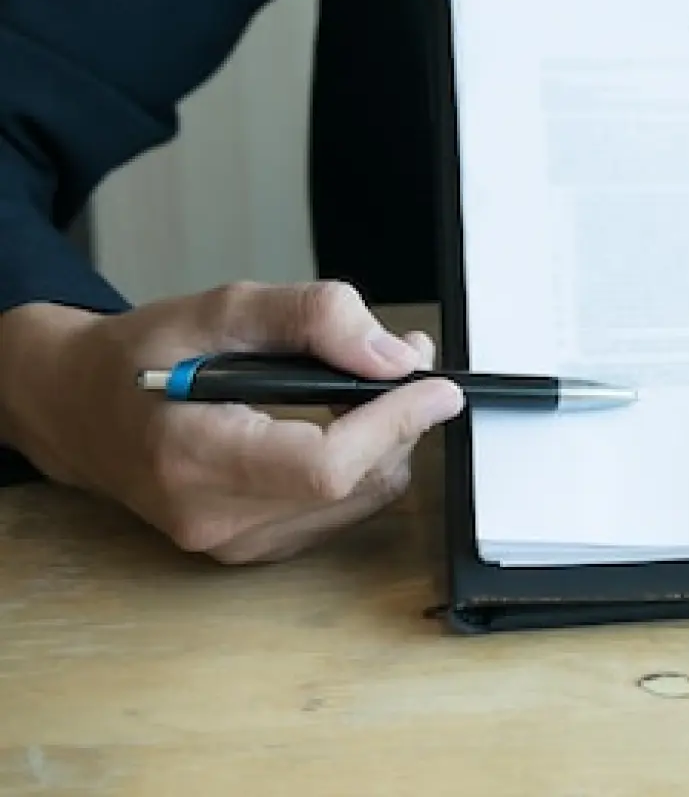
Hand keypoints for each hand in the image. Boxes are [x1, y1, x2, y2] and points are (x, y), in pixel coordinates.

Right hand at [0, 281, 463, 562]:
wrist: (81, 409)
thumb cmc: (143, 357)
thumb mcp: (221, 308)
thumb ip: (310, 317)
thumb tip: (391, 354)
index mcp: (195, 459)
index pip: (327, 465)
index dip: (394, 423)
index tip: (436, 384)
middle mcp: (213, 518)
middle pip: (355, 484)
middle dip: (398, 421)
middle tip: (404, 361)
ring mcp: (232, 545)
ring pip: (358, 501)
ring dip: (384, 442)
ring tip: (365, 385)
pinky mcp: (250, 549)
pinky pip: (339, 511)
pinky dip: (359, 466)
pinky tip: (338, 424)